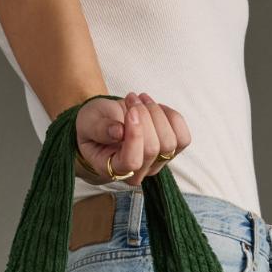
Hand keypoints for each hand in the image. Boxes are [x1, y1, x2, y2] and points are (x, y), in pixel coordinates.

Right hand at [74, 91, 191, 185]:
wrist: (104, 124)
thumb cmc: (94, 125)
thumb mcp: (88, 123)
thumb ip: (100, 129)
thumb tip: (119, 132)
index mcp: (113, 169)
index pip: (132, 162)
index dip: (135, 135)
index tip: (130, 110)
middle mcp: (137, 172)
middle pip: (153, 149)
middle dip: (145, 116)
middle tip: (131, 98)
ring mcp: (156, 164)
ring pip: (170, 143)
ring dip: (158, 114)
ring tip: (141, 100)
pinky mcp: (170, 152)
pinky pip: (183, 138)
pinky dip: (172, 117)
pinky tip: (156, 108)